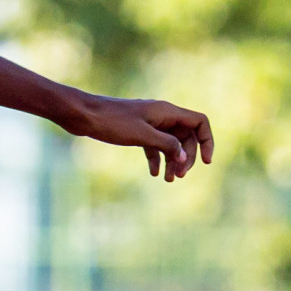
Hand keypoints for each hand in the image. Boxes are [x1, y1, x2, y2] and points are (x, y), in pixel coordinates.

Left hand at [70, 94, 213, 183]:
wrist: (82, 115)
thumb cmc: (111, 122)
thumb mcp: (142, 135)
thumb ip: (166, 145)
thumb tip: (185, 157)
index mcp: (166, 111)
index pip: (199, 122)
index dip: (207, 141)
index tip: (207, 162)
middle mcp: (161, 115)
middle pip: (186, 136)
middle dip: (186, 157)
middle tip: (179, 176)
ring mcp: (148, 122)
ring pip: (170, 142)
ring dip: (173, 160)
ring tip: (168, 180)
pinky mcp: (136, 130)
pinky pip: (154, 145)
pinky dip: (156, 158)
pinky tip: (153, 173)